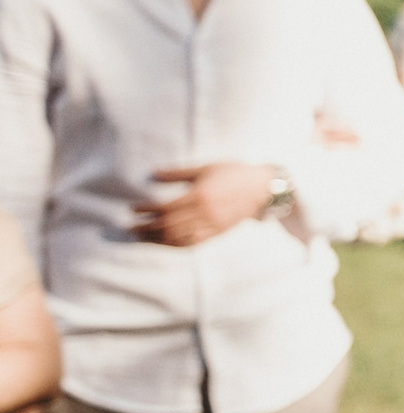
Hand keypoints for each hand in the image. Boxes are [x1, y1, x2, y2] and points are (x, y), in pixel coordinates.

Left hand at [133, 162, 272, 245]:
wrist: (262, 188)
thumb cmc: (233, 173)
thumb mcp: (205, 168)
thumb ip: (178, 173)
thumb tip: (154, 173)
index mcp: (199, 195)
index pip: (165, 208)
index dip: (146, 210)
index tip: (133, 209)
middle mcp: (204, 213)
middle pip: (168, 226)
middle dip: (146, 228)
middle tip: (131, 227)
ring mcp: (211, 225)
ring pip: (178, 238)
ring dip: (157, 239)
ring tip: (142, 237)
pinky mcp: (217, 232)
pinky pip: (193, 243)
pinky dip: (175, 245)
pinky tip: (164, 243)